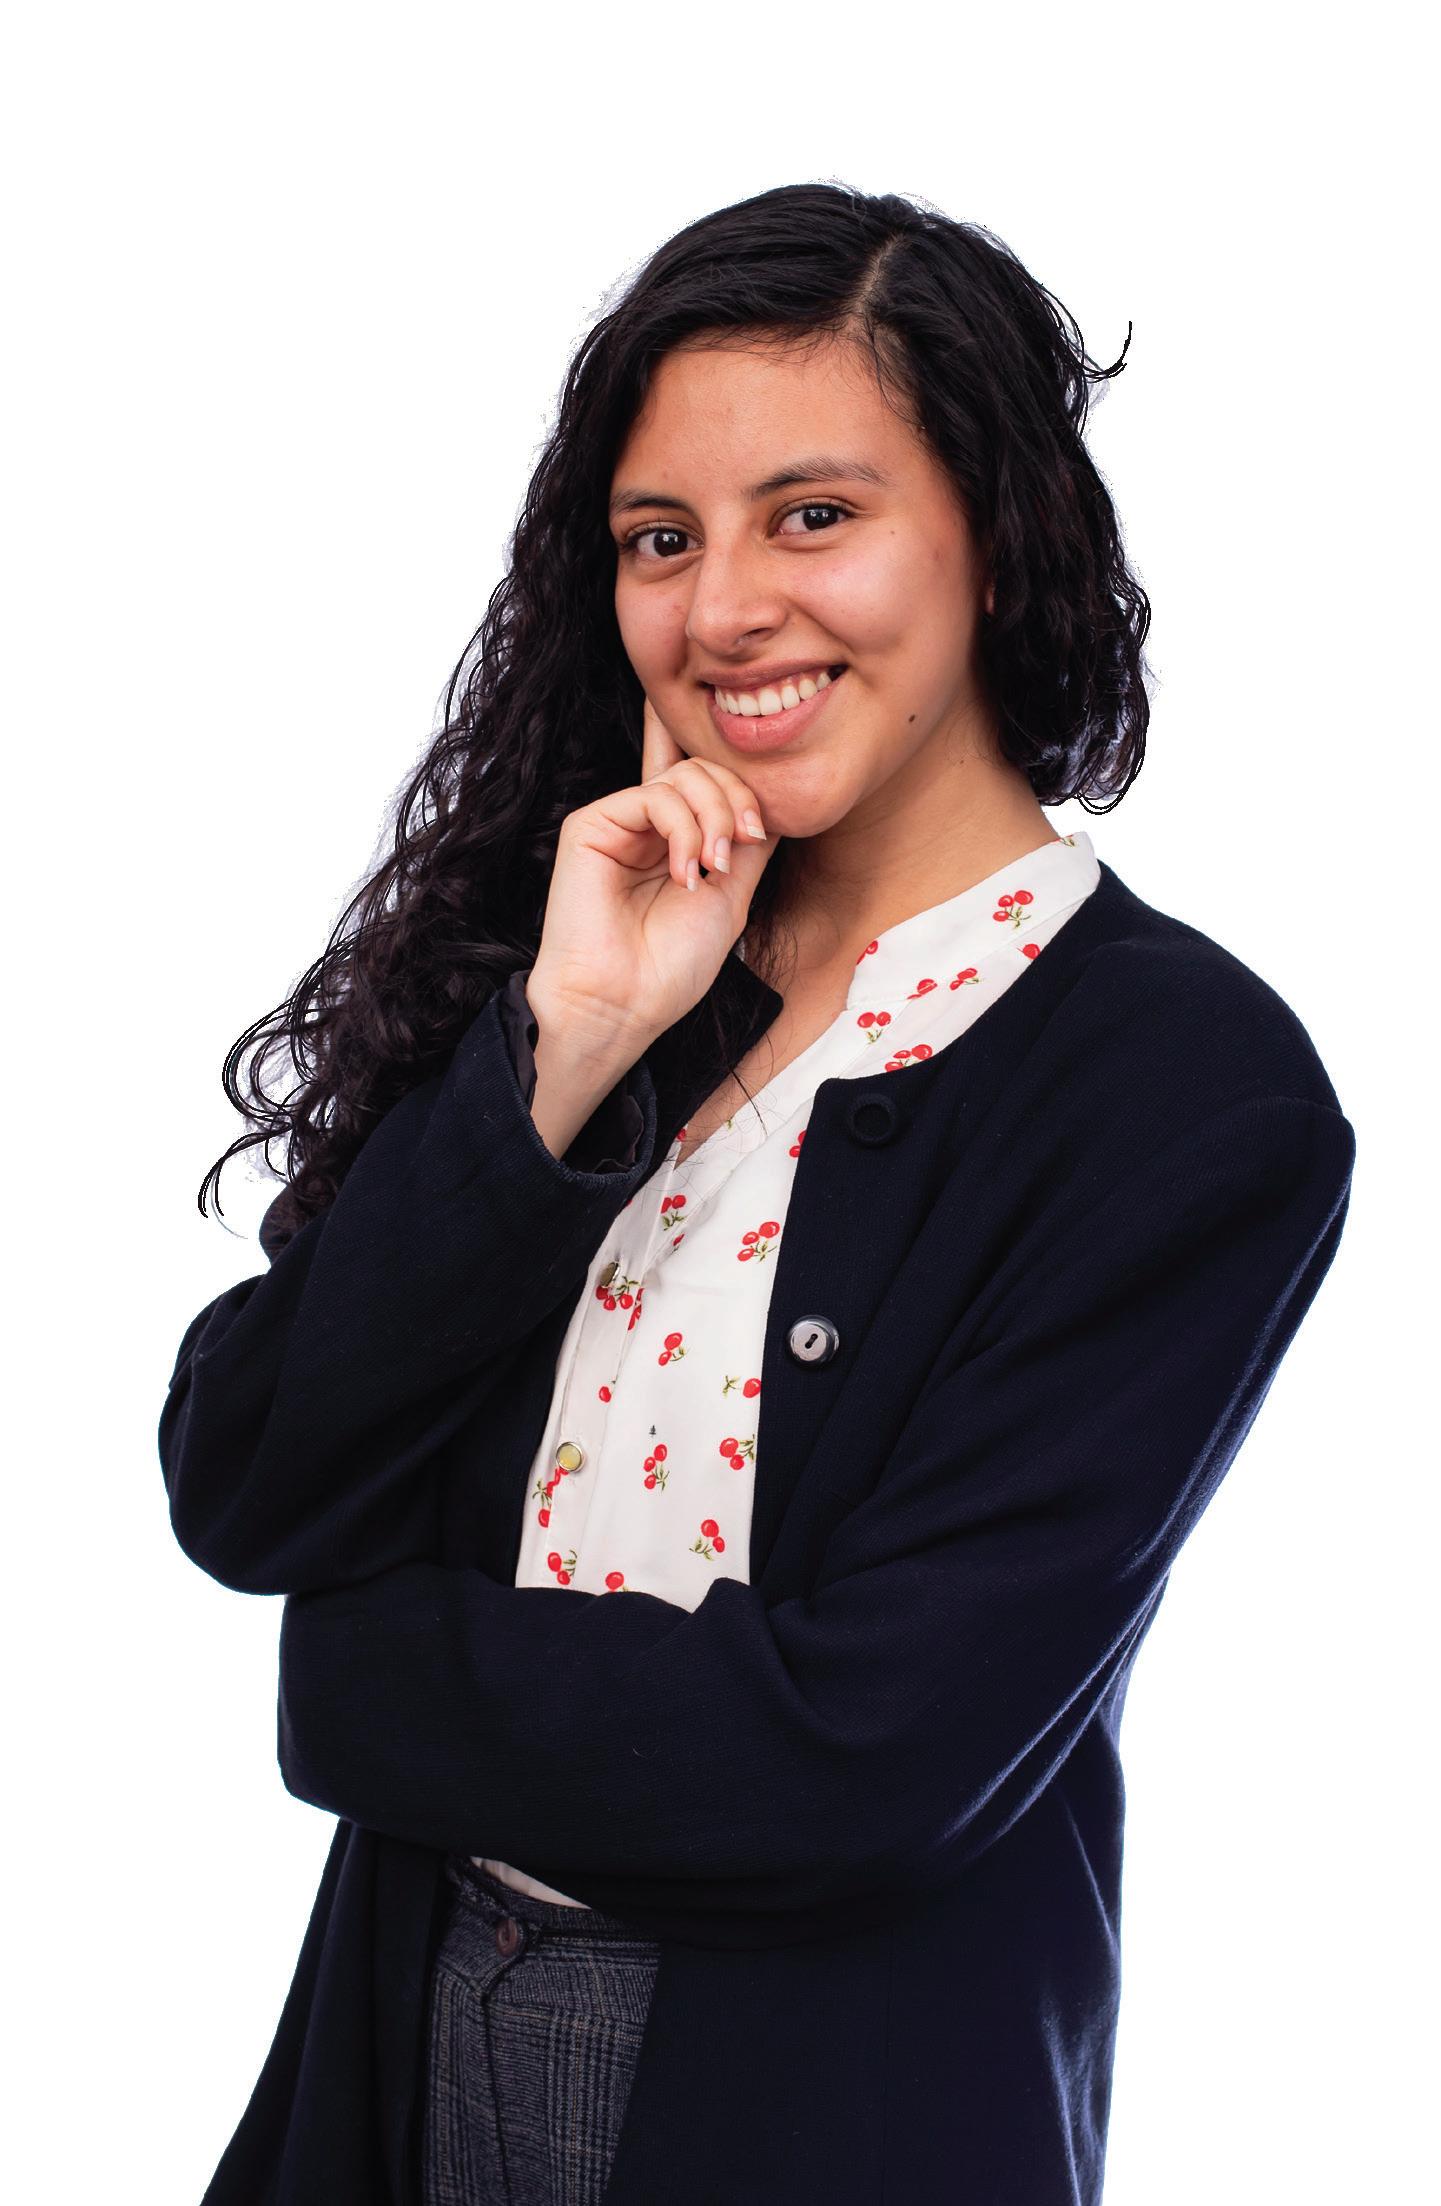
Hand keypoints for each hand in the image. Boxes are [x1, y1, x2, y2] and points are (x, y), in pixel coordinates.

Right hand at [527, 696, 777, 1049]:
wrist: (626, 1003)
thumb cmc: (672, 965)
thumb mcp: (731, 895)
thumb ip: (747, 843)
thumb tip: (774, 799)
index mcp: (677, 841)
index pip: (713, 783)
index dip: (744, 792)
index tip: (758, 832)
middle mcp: (646, 827)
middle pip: (702, 770)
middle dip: (734, 799)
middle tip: (741, 845)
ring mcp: (619, 824)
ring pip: (682, 776)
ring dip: (714, 817)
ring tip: (714, 869)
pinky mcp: (590, 826)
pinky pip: (652, 796)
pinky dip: (683, 830)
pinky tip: (685, 873)